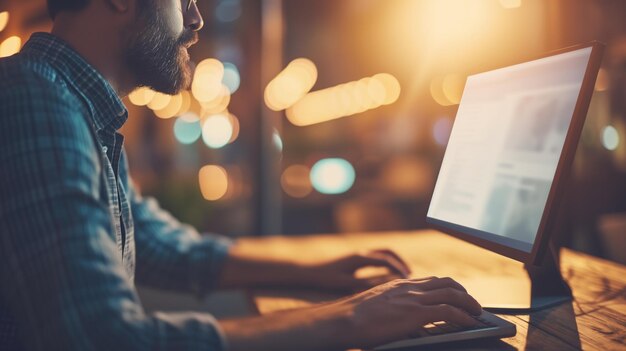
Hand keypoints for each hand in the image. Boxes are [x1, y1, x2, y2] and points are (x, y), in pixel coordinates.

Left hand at [300, 249, 411, 291]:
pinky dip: (386, 263)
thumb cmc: (325, 278)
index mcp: (360, 258)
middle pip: (387, 252)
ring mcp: (358, 254)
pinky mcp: (355, 258)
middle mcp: (361, 253)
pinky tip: (387, 274)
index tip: (408, 278)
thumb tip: (383, 285)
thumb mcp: (345, 284)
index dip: (398, 269)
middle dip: (400, 261)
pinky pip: (375, 257)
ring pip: (382, 252)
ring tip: (403, 273)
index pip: (385, 260)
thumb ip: (364, 284)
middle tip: (410, 273)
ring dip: (394, 260)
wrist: (308, 270)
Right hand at [334, 276, 482, 347]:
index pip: (431, 280)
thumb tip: (399, 314)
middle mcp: (409, 287)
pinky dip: (463, 316)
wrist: (342, 320)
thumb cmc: (352, 317)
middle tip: (472, 304)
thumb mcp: (375, 303)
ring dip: (469, 303)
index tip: (457, 294)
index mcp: (399, 284)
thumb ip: (391, 304)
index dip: (449, 287)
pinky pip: (448, 312)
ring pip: (452, 295)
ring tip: (477, 312)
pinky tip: (469, 322)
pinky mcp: (415, 314)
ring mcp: (413, 299)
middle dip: (463, 293)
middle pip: (446, 283)